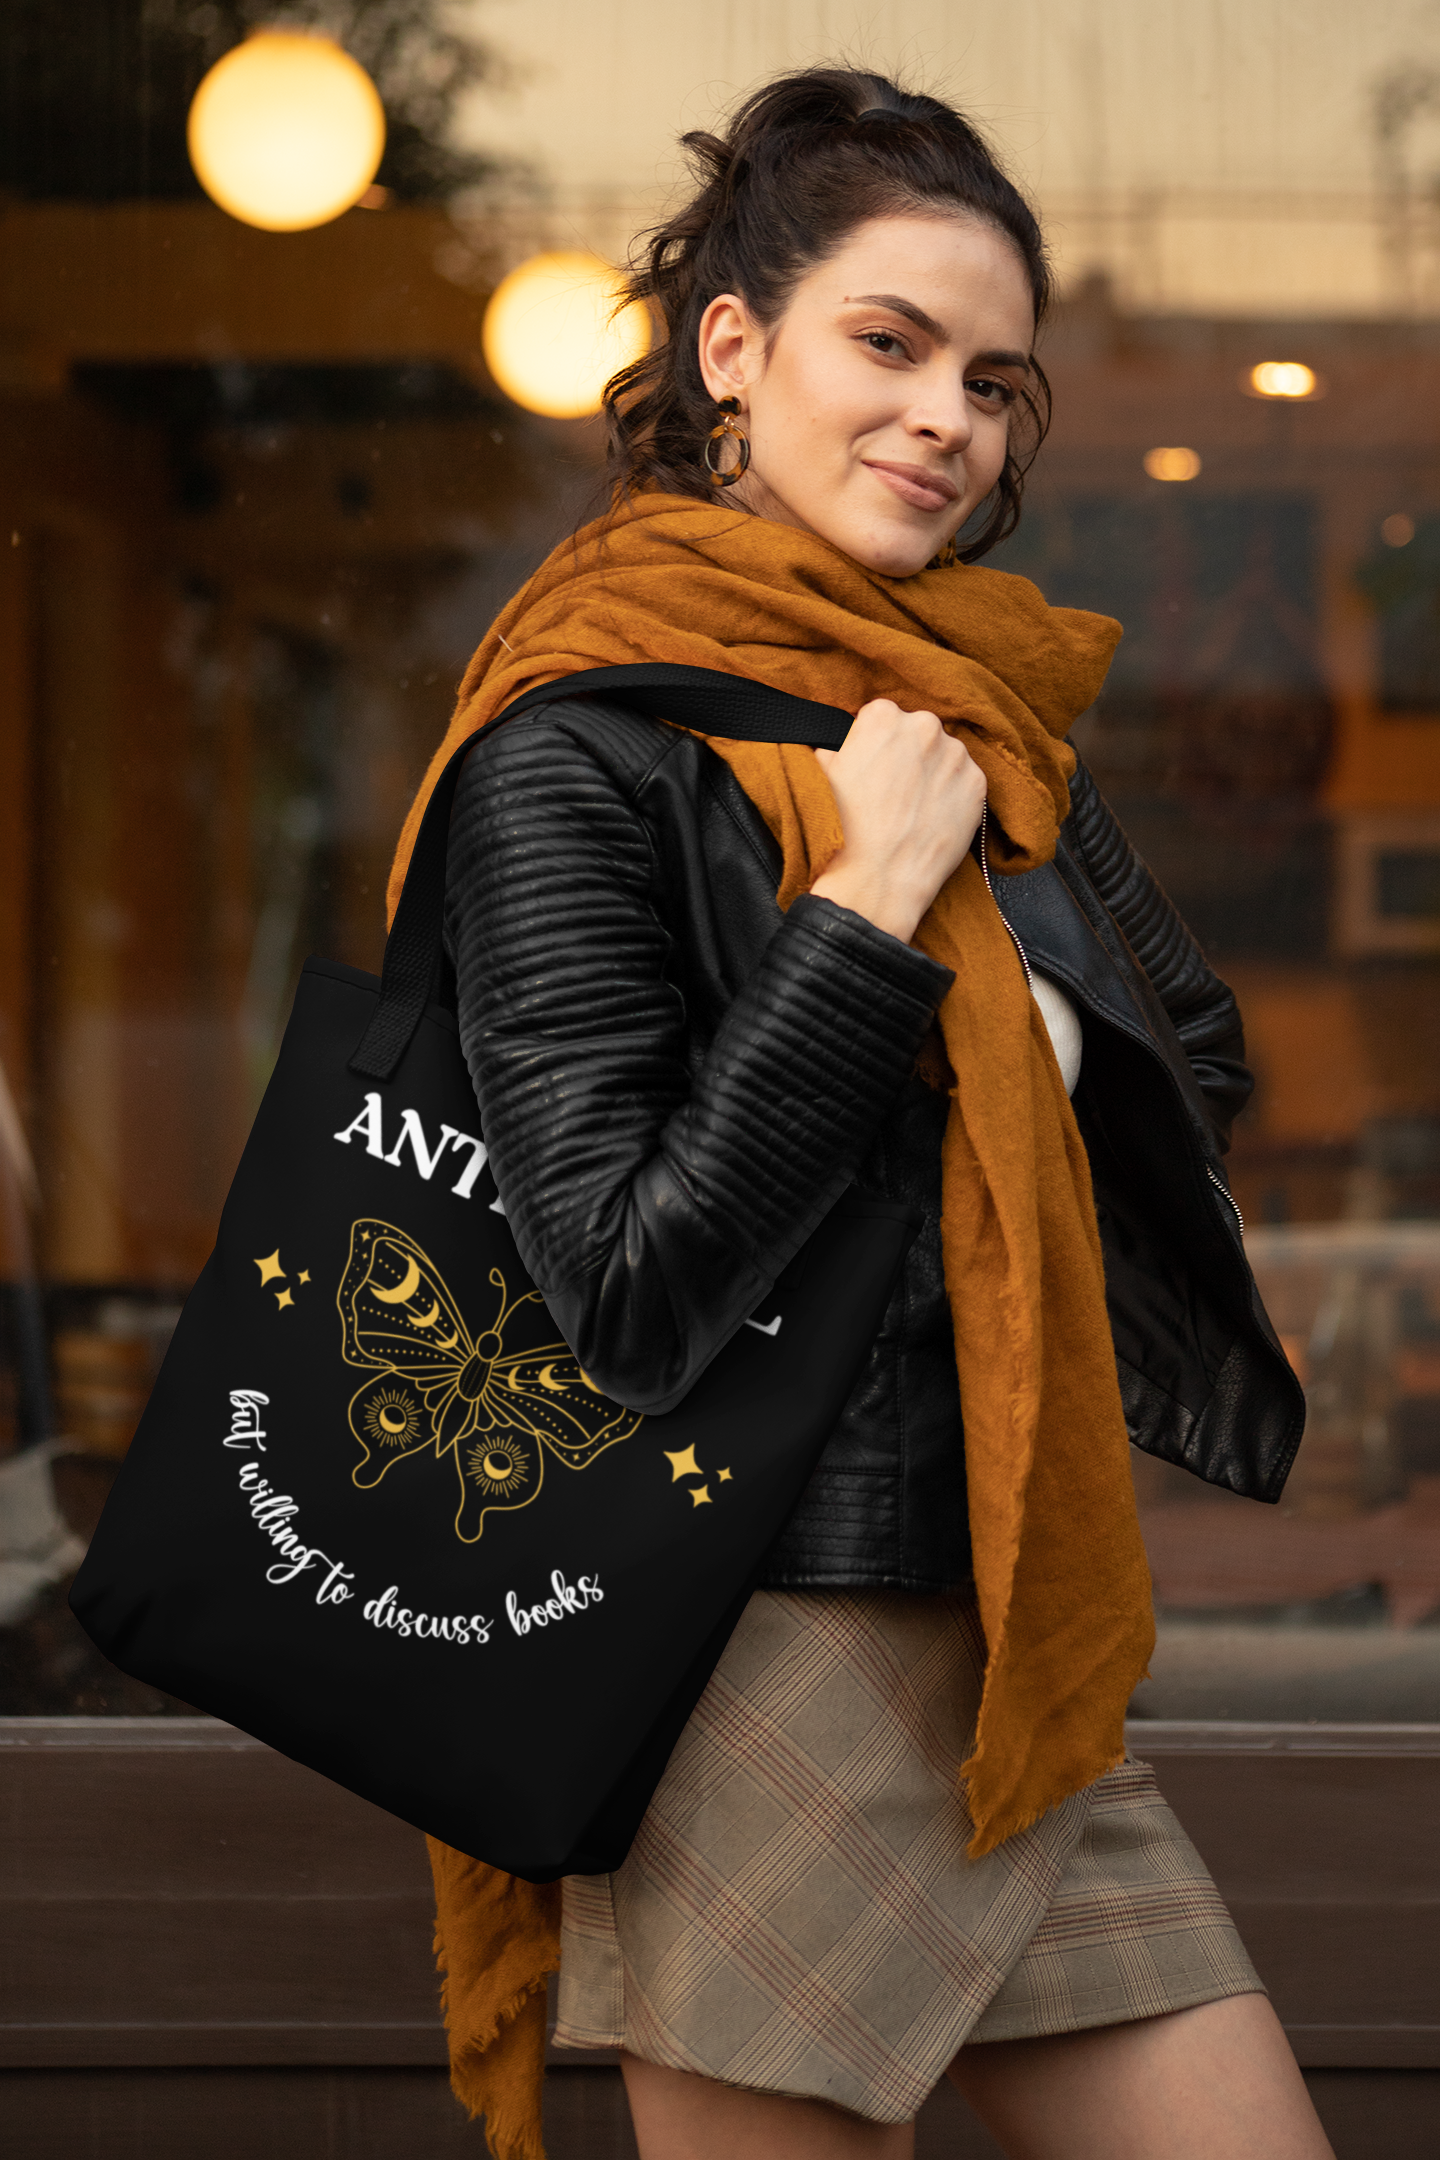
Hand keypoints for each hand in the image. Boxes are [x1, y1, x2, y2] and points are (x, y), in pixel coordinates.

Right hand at [810, 699, 985, 942]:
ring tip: (914, 808)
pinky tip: (933, 817)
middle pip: (917, 733)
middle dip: (908, 755)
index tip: (872, 768)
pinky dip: (953, 796)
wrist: (878, 876)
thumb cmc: (844, 827)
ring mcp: (956, 755)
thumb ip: (834, 746)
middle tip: (894, 790)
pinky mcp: (977, 784)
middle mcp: (924, 725)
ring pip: (944, 756)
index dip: (874, 745)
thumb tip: (839, 747)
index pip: (882, 718)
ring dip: (933, 773)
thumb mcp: (821, 773)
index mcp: (883, 716)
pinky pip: (965, 782)